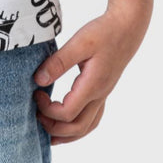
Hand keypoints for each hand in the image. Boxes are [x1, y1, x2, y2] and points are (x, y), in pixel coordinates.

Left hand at [33, 7, 149, 144]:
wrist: (127, 27)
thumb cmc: (103, 32)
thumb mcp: (79, 43)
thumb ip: (59, 62)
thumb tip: (39, 80)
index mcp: (92, 86)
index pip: (67, 113)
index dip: (47, 109)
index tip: (36, 93)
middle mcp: (99, 95)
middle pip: (77, 127)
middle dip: (55, 128)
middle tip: (36, 116)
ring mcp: (103, 95)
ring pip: (87, 127)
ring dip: (67, 134)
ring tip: (49, 134)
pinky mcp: (103, 90)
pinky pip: (92, 118)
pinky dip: (78, 126)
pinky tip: (69, 122)